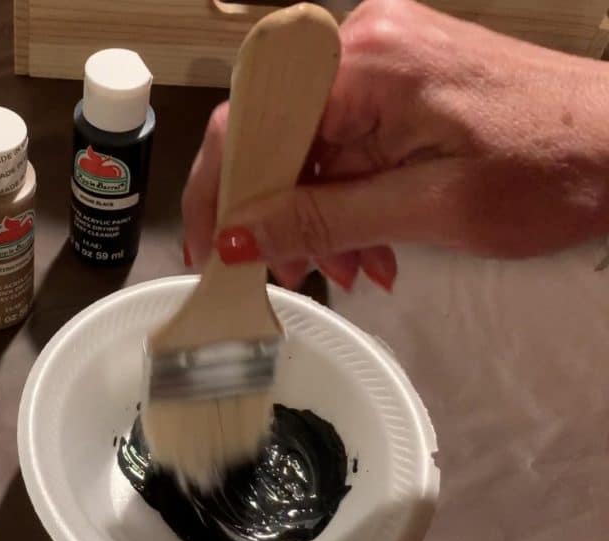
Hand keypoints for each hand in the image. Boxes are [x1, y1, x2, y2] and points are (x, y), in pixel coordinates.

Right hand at [182, 0, 608, 290]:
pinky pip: (350, 134)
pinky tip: (374, 243)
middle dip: (280, 213)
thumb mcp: (431, 209)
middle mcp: (366, 40)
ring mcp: (388, 52)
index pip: (252, 121)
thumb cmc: (556, 170)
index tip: (209, 252)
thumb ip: (323, 220)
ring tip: (353, 269)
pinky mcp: (406, 72)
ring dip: (321, 212)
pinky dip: (352, 192)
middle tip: (294, 275)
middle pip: (280, 132)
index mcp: (368, 60)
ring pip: (314, 140)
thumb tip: (235, 239)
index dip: (220, 192)